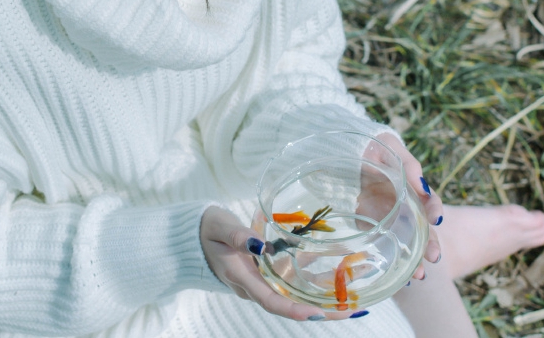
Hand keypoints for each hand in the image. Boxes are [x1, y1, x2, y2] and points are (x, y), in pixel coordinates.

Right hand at [199, 206, 358, 320]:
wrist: (192, 238)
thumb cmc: (206, 231)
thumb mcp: (220, 229)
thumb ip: (239, 236)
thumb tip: (260, 246)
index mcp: (243, 279)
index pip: (271, 301)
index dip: (295, 310)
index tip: (318, 314)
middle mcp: (255, 286)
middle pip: (289, 304)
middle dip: (320, 310)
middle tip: (350, 309)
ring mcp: (261, 281)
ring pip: (294, 294)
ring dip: (321, 296)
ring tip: (350, 297)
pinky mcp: (265, 273)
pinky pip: (291, 280)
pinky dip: (312, 278)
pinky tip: (334, 271)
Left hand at [361, 132, 442, 279]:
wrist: (346, 153)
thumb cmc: (373, 147)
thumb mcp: (391, 148)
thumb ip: (408, 165)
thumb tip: (423, 186)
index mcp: (412, 190)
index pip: (430, 204)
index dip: (435, 211)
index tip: (435, 219)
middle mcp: (404, 208)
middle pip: (423, 231)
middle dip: (430, 246)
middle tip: (433, 258)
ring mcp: (388, 220)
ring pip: (406, 243)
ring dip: (414, 260)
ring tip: (417, 275)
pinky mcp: (369, 228)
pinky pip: (382, 246)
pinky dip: (390, 262)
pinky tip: (396, 276)